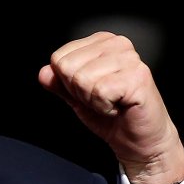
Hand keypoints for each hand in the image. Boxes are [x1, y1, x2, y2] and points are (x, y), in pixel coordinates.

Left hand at [38, 32, 183, 183]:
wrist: (139, 141)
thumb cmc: (112, 117)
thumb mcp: (76, 97)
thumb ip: (59, 84)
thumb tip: (43, 73)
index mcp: (101, 42)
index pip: (59, 58)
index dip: (68, 84)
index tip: (91, 92)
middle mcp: (117, 44)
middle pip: (68, 67)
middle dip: (79, 92)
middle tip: (103, 100)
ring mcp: (130, 58)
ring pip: (82, 79)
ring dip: (93, 101)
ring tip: (113, 103)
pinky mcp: (138, 76)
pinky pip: (100, 91)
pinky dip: (104, 107)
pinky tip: (119, 107)